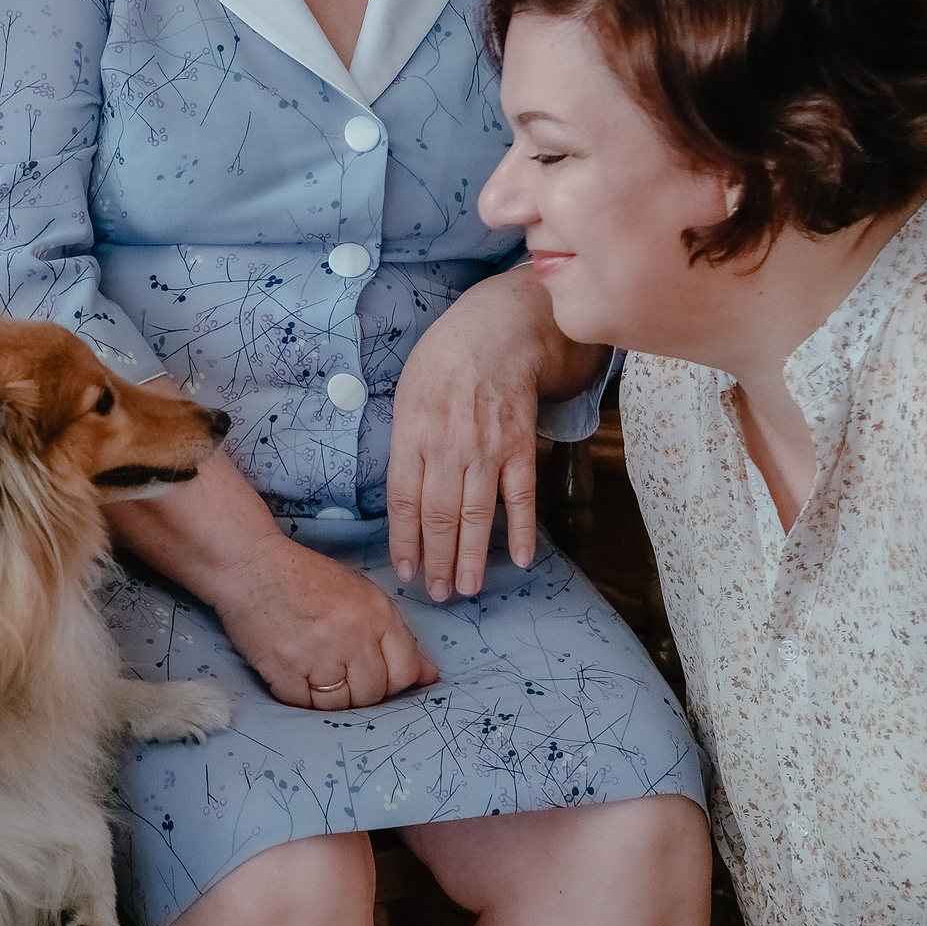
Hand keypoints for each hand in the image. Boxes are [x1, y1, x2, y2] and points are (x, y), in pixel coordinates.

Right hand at [207, 535, 434, 709]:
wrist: (248, 563)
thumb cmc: (304, 577)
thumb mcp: (359, 594)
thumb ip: (395, 636)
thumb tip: (430, 676)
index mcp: (378, 614)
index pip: (405, 672)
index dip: (393, 682)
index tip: (376, 677)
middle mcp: (354, 635)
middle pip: (374, 694)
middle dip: (359, 690)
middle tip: (336, 669)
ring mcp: (320, 654)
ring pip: (342, 705)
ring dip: (329, 696)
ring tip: (312, 667)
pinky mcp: (286, 670)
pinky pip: (305, 706)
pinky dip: (299, 696)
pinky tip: (293, 671)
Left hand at [386, 267, 599, 599]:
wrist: (497, 331)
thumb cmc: (442, 362)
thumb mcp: (405, 397)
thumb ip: (404, 446)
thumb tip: (403, 495)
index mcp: (412, 435)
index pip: (404, 501)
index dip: (405, 541)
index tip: (405, 571)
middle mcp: (448, 447)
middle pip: (440, 516)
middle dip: (437, 561)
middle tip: (437, 594)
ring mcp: (487, 450)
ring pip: (478, 515)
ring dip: (473, 557)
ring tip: (467, 588)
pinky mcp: (521, 447)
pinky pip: (521, 496)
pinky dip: (523, 529)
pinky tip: (523, 558)